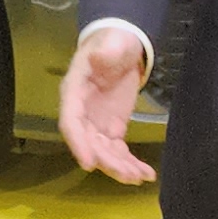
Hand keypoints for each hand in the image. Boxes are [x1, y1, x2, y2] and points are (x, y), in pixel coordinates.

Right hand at [57, 19, 156, 184]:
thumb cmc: (113, 42)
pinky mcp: (112, 129)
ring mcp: (96, 123)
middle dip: (107, 162)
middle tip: (128, 175)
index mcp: (74, 91)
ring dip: (120, 168)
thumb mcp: (112, 41)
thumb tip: (99, 56)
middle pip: (89, 143)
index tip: (89, 164)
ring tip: (140, 177)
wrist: (122, 47)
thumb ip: (107, 49)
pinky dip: (130, 164)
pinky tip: (146, 174)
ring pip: (103, 152)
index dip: (78, 144)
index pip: (71, 122)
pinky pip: (118, 151)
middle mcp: (82, 113)